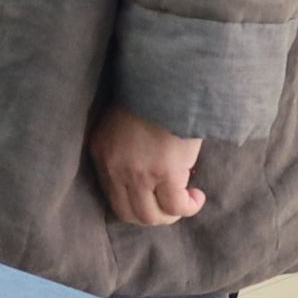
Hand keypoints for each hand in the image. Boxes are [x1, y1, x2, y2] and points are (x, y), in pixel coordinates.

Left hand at [87, 106, 207, 226]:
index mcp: (101, 153)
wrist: (167, 81)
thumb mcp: (123, 124)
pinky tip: (196, 196)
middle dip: (153, 215)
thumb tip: (149, 174)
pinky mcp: (164, 173)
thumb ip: (127, 151)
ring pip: (151, 216)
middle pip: (129, 214)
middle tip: (171, 205)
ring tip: (186, 200)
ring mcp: (137, 173)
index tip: (154, 196)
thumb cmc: (150, 98)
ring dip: (171, 215)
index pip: (112, 196)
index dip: (136, 202)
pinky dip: (189, 207)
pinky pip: (176, 206)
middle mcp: (114, 167)